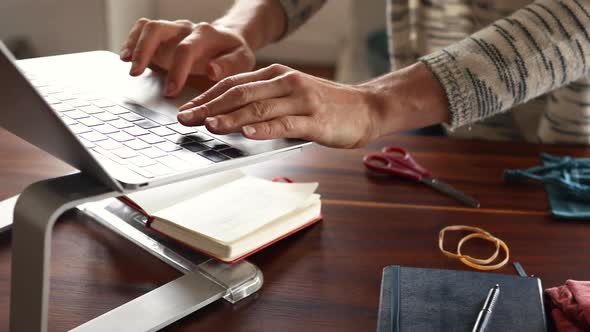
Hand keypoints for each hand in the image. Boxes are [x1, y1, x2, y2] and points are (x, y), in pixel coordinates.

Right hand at [120, 19, 255, 96]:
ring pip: (148, 28)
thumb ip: (228, 66)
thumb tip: (212, 70)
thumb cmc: (234, 54)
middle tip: (136, 74)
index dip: (176, 70)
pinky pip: (142, 30)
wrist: (230, 41)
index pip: (186, 49)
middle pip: (159, 29)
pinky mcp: (162, 37)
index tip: (170, 91)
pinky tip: (125, 58)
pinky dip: (131, 42)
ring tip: (126, 64)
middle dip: (145, 51)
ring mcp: (172, 31)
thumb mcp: (242, 61)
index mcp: (206, 35)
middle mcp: (186, 29)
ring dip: (134, 45)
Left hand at [177, 64, 381, 147]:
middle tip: (185, 119)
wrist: (367, 107)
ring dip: (231, 117)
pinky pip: (285, 124)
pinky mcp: (315, 120)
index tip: (187, 109)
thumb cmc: (326, 104)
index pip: (234, 84)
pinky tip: (246, 133)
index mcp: (277, 75)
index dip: (207, 96)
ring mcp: (301, 100)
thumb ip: (266, 100)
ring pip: (259, 108)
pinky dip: (263, 128)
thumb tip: (231, 115)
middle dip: (209, 106)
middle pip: (240, 94)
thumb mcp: (292, 94)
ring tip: (208, 125)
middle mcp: (286, 82)